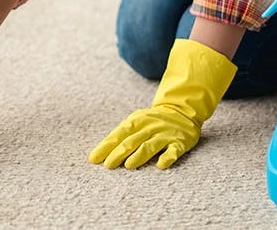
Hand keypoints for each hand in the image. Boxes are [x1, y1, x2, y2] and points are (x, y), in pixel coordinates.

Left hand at [89, 39, 236, 168]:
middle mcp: (149, 127)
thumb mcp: (136, 121)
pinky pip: (173, 151)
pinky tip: (160, 165)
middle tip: (107, 165)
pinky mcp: (179, 142)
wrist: (182, 110)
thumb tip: (101, 152)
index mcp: (136, 121)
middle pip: (131, 141)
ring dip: (139, 155)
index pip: (117, 135)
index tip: (94, 159)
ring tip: (128, 165)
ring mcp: (165, 134)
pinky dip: (167, 157)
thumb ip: (122, 134)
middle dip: (118, 153)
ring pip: (150, 145)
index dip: (105, 147)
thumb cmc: (152, 120)